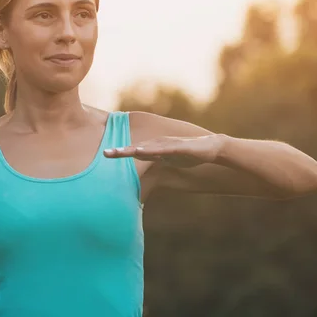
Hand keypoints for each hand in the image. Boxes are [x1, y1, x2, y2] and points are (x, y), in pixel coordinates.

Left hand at [103, 134, 225, 167]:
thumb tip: (147, 172)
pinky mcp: (179, 147)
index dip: (120, 153)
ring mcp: (168, 145)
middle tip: (104, 153)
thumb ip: (157, 161)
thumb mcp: (170, 160)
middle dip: (120, 151)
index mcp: (156, 148)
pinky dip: (151, 150)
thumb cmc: (189, 154)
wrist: (212, 148)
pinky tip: (141, 150)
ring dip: (132, 150)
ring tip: (118, 152)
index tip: (105, 155)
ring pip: (147, 148)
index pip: (134, 152)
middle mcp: (159, 145)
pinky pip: (163, 149)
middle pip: (136, 149)